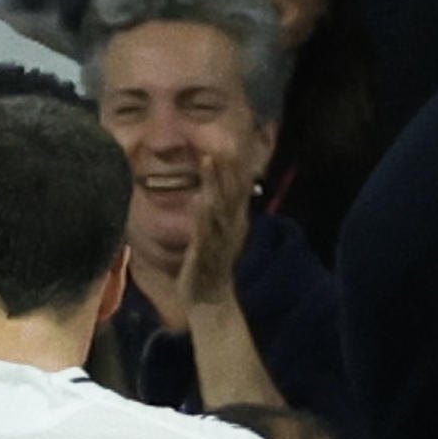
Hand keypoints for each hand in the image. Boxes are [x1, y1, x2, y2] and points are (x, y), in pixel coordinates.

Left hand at [177, 150, 251, 308]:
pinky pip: (206, 231)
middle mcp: (232, 226)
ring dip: (214, 182)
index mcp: (235, 221)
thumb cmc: (210, 263)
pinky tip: (199, 199)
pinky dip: (203, 215)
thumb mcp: (215, 233)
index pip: (239, 188)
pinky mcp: (207, 253)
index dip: (237, 165)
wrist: (210, 298)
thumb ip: (215, 213)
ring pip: (219, 205)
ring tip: (208, 159)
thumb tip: (208, 192)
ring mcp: (221, 239)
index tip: (234, 142)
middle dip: (227, 165)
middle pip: (231, 191)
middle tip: (223, 140)